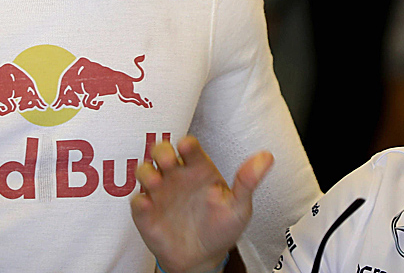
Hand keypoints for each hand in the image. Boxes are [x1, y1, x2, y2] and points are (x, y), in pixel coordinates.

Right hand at [132, 136, 273, 272]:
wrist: (203, 259)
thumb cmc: (220, 228)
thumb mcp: (239, 206)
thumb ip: (248, 181)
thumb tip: (266, 157)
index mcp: (197, 170)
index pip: (189, 148)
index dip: (186, 144)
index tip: (186, 147)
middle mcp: (176, 176)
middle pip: (161, 151)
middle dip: (162, 152)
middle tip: (169, 161)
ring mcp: (159, 193)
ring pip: (144, 170)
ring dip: (147, 172)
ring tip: (156, 182)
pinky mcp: (146, 212)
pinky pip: (137, 201)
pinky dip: (139, 201)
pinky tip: (147, 205)